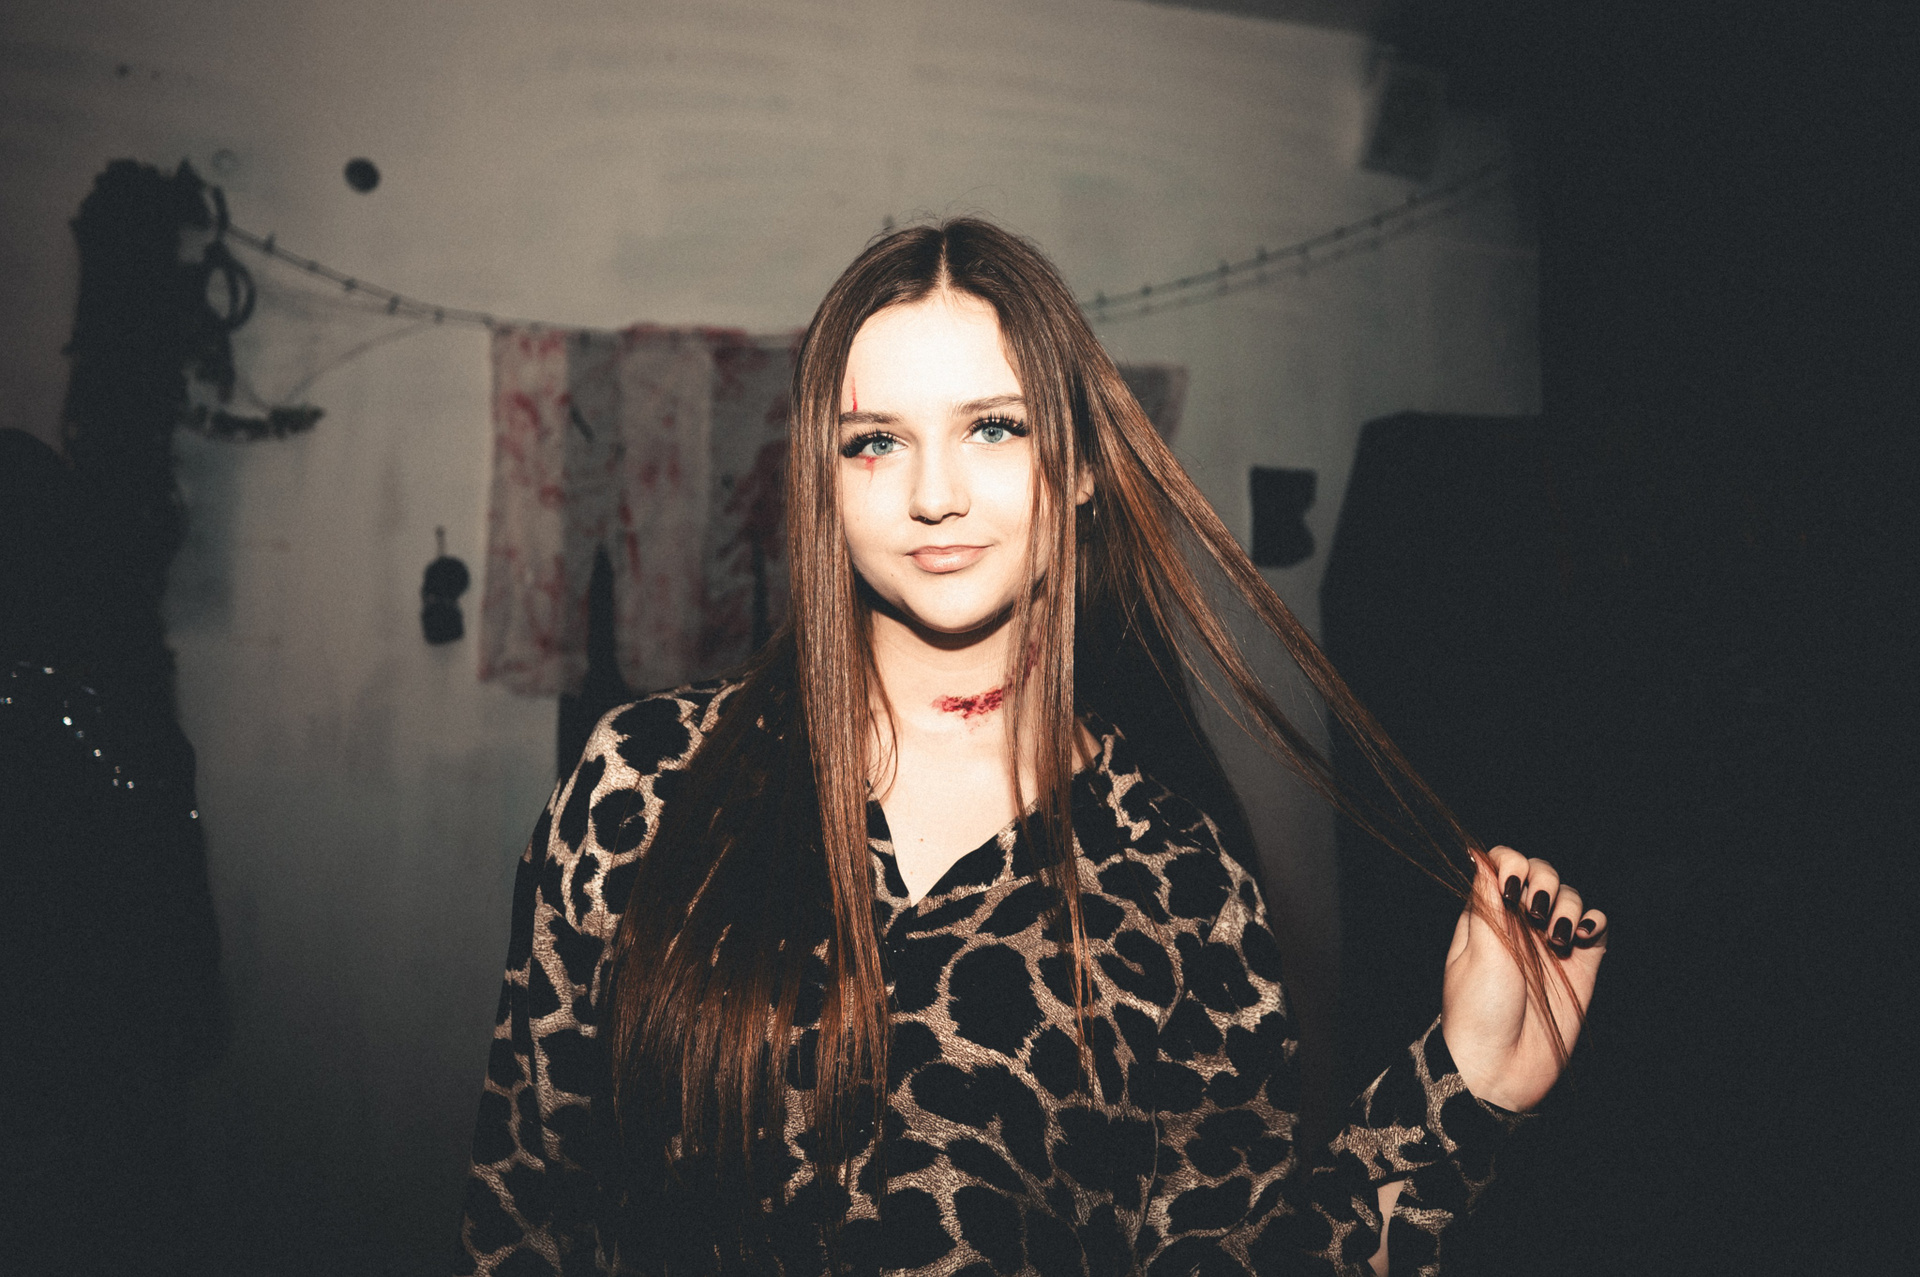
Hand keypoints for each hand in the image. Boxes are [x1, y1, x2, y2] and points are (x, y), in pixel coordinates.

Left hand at [1440, 846, 1607, 1112]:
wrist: (1501, 1068)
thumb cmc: (1477, 1012)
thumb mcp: (1477, 951)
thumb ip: (1485, 900)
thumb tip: (1476, 852)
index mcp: (1487, 915)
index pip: (1503, 866)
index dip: (1513, 864)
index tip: (1513, 886)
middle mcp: (1520, 923)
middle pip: (1542, 873)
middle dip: (1545, 879)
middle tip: (1536, 908)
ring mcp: (1551, 943)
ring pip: (1571, 896)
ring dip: (1569, 902)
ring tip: (1559, 933)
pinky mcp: (1581, 965)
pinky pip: (1597, 927)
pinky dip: (1596, 920)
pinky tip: (1583, 935)